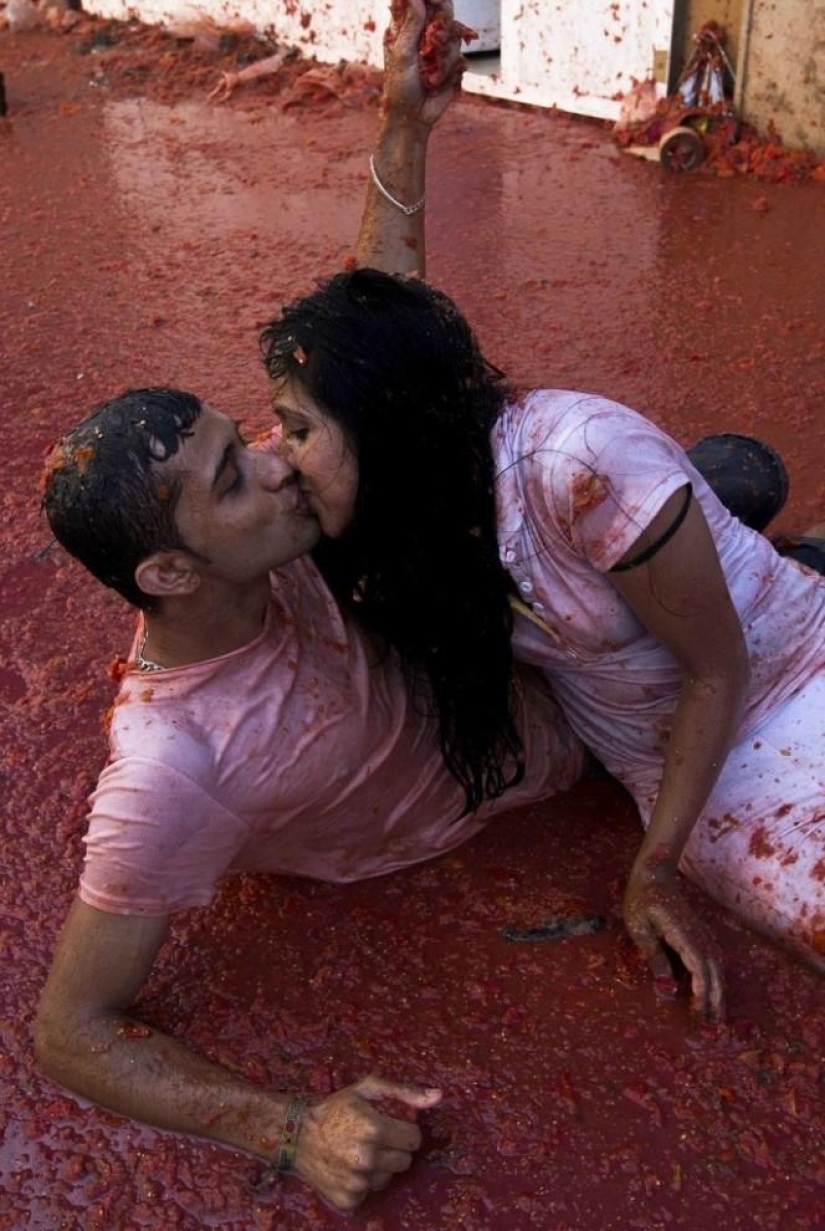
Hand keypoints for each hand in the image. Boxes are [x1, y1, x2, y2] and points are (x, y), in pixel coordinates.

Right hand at [295, 1074, 441, 1210]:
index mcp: (374, 1129)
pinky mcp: (348, 1200)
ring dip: (380, 1167)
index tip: (390, 1126)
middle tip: (375, 1139)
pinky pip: (369, 1193)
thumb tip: (439, 1097)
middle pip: (405, 1161)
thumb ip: (404, 1092)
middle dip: (395, 1149)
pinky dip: (363, 1183)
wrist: (296, 1136)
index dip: (405, 1131)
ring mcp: (356, 1183)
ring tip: (360, 1152)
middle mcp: (366, 1159)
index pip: (414, 1139)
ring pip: (388, 1179)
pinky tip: (348, 1168)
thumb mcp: (367, 1090)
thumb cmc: (336, 1108)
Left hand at [382, 0, 465, 129]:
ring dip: (445, 58)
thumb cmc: (400, 87)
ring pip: (455, 36)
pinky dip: (450, 72)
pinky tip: (437, 84)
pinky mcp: (452, 66)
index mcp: (408, 29)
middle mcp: (425, 36)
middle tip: (437, 39)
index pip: (421, 4)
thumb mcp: (402, 54)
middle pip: (445, 12)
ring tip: (431, 78)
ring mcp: (440, 50)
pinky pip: (461, 58)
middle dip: (444, 22)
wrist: (413, 117)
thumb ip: (411, 25)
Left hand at [623, 858, 724, 1018]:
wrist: (655, 875)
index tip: (700, 1017)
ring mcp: (703, 935)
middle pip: (713, 974)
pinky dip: (715, 981)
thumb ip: (654, 956)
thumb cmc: (642, 899)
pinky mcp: (701, 935)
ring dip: (718, 995)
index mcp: (683, 935)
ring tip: (716, 1020)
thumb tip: (666, 989)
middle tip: (712, 1031)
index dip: (702, 995)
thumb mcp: (639, 927)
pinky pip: (713, 962)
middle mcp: (699, 937)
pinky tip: (713, 995)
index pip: (699, 970)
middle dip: (714, 1003)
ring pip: (717, 970)